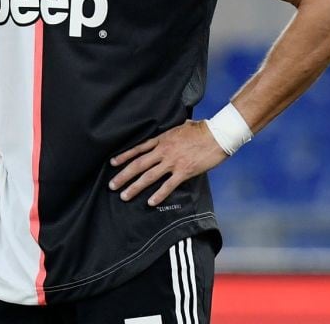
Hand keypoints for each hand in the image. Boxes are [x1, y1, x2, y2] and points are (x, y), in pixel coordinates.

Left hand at [108, 120, 226, 206]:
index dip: (124, 156)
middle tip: (112, 185)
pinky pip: (168, 185)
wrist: (217, 134)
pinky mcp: (184, 171)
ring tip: (124, 196)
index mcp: (161, 140)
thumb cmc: (201, 129)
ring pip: (149, 176)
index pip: (137, 149)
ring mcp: (172, 162)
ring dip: (135, 187)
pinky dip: (158, 195)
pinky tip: (150, 202)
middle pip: (138, 164)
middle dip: (123, 176)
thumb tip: (168, 133)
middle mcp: (163, 151)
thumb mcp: (180, 127)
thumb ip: (170, 133)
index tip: (112, 164)